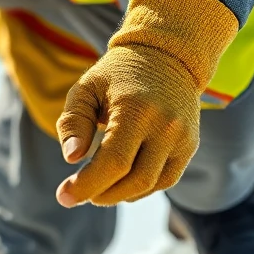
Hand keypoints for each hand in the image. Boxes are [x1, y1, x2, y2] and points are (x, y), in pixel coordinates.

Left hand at [54, 0, 240, 207]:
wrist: (167, 56)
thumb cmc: (116, 74)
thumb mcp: (86, 88)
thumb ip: (73, 122)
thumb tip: (72, 159)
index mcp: (136, 110)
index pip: (113, 163)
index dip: (86, 186)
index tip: (63, 197)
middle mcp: (165, 126)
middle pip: (133, 181)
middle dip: (100, 194)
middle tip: (78, 193)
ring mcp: (182, 138)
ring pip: (150, 185)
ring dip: (119, 195)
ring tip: (97, 188)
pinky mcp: (190, 145)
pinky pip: (166, 180)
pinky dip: (141, 189)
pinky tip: (121, 183)